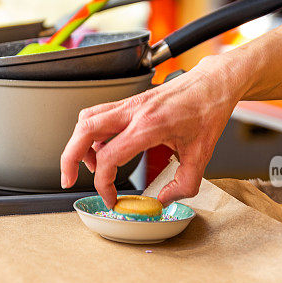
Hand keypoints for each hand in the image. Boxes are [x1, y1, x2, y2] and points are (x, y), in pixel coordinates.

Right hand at [60, 55, 244, 207]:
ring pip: (86, 119)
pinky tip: (104, 147)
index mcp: (148, 126)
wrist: (213, 83)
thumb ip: (183, 184)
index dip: (103, 184)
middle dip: (69, 159)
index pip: (108, 158)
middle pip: (84, 131)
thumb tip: (164, 199)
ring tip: (89, 165)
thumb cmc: (207, 111)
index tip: (111, 197)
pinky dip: (92, 132)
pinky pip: (98, 114)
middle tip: (68, 179)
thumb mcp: (202, 155)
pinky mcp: (129, 102)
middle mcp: (133, 112)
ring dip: (79, 143)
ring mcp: (129, 104)